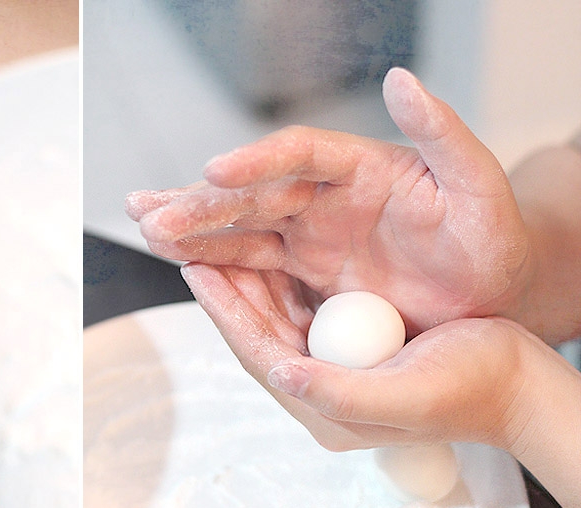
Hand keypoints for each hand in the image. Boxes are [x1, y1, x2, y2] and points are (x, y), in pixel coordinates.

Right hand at [126, 68, 531, 336]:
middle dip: (200, 203)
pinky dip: (211, 264)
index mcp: (361, 166)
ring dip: (191, 231)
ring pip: (240, 229)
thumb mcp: (481, 185)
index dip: (257, 160)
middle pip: (253, 193)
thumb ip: (444, 132)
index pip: (299, 154)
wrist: (488, 296)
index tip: (215, 171)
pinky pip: (250, 266)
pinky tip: (177, 260)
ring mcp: (310, 234)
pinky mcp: (303, 270)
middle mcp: (325, 196)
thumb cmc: (492, 241)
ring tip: (145, 228)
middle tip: (149, 211)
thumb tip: (401, 80)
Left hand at [183, 262, 580, 507]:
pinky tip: (265, 252)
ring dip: (246, 282)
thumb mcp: (408, 394)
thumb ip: (341, 393)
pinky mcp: (348, 350)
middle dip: (225, 291)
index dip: (226, 312)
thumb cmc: (474, 388)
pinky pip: (301, 311)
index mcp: (327, 412)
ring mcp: (333, 370)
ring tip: (215, 243)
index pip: (258, 354)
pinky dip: (280, 281)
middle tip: (193, 246)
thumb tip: (282, 374)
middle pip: (257, 334)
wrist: (518, 384)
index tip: (196, 268)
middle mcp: (320, 392)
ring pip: (274, 319)